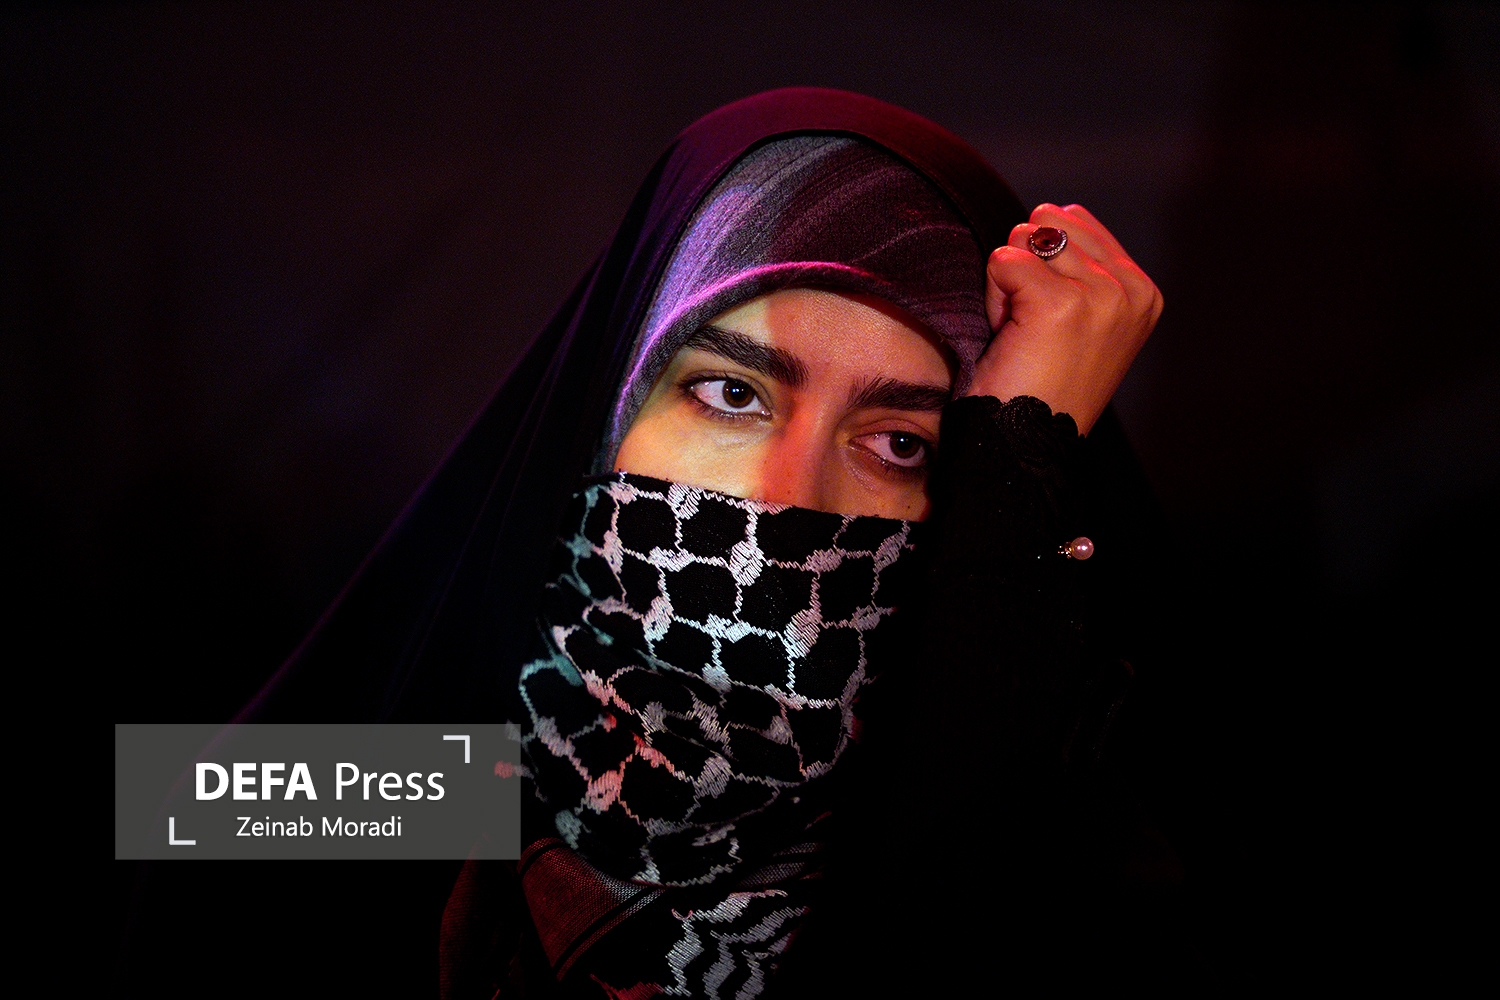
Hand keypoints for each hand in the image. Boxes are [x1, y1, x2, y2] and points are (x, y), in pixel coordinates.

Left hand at [966, 203, 1162, 434]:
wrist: (1026, 444)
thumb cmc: (1041, 386)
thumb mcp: (1081, 319)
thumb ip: (1080, 267)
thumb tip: (1056, 213)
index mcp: (1142, 291)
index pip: (1075, 221)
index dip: (1043, 267)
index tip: (1050, 321)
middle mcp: (1130, 290)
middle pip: (1047, 224)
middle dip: (1025, 272)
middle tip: (1031, 328)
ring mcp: (1101, 295)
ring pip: (1024, 239)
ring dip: (1008, 286)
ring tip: (1022, 333)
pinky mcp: (1060, 303)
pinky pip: (1003, 260)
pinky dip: (993, 297)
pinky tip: (1009, 336)